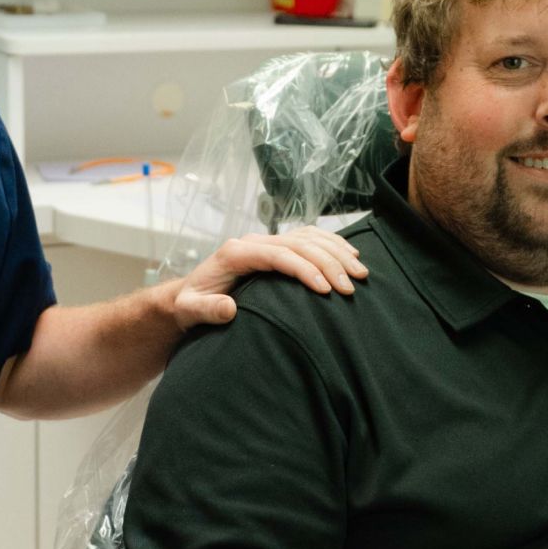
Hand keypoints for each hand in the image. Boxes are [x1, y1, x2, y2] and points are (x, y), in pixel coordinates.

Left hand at [171, 226, 367, 327]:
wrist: (188, 295)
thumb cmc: (191, 304)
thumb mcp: (191, 310)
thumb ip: (207, 310)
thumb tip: (229, 309)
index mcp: (236, 253)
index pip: (278, 255)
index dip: (305, 269)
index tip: (326, 290)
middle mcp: (253, 241)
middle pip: (300, 244)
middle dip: (329, 264)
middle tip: (351, 288)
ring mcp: (266, 242)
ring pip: (308, 238)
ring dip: (336, 253)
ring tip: (360, 274)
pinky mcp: (275, 247)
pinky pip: (308, 238)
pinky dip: (331, 245)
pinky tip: (350, 257)